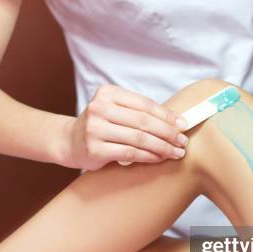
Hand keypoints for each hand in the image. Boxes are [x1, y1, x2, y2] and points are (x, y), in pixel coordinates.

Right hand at [65, 84, 188, 169]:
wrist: (70, 141)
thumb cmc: (100, 126)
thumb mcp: (115, 110)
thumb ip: (138, 112)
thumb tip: (176, 121)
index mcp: (107, 93)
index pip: (144, 104)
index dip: (167, 115)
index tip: (183, 124)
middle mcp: (99, 108)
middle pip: (143, 121)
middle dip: (168, 132)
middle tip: (183, 141)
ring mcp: (95, 128)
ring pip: (139, 138)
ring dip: (162, 146)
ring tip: (176, 152)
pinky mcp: (95, 149)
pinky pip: (130, 153)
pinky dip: (148, 156)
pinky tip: (159, 158)